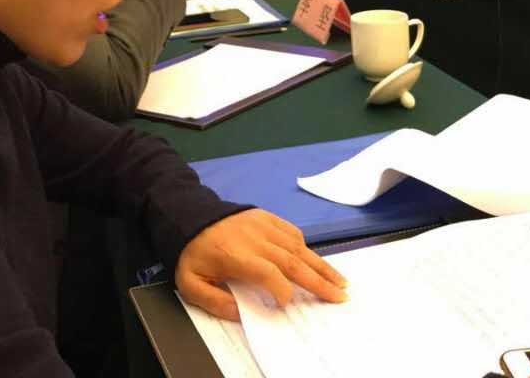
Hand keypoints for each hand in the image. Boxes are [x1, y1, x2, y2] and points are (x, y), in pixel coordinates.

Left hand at [175, 208, 346, 320]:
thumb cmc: (193, 253)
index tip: (285, 305)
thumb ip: (214, 301)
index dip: (282, 290)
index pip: (269, 272)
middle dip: (319, 280)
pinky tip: (315, 261)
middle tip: (340, 295)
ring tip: (339, 281)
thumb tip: (241, 314)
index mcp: (236, 255)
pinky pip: (292, 232)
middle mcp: (256, 238)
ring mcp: (263, 225)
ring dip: (321, 265)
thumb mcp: (191, 283)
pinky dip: (306, 247)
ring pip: (299, 246)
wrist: (189, 216)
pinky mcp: (267, 217)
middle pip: (293, 260)